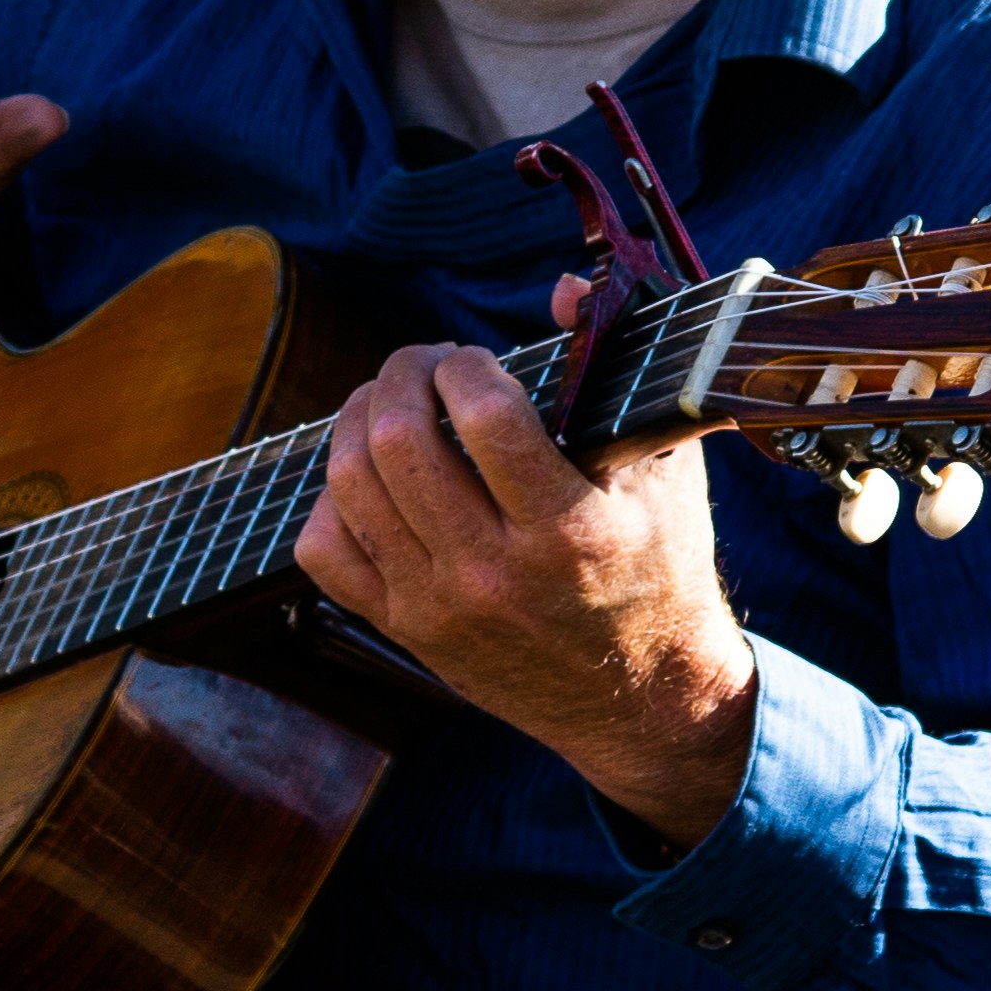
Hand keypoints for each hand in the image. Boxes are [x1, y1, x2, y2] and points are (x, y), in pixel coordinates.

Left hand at [296, 318, 757, 847]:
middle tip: (424, 365)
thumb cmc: (661, 568)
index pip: (486, 418)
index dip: (466, 365)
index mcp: (571, 531)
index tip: (476, 359)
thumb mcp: (667, 470)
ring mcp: (439, 607)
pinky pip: (324, 551)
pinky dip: (333, 498)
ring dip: (358, 419)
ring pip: (351, 487)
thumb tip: (560, 288)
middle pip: (399, 444)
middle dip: (401, 375)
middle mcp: (495, 574)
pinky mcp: (404, 631)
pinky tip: (369, 477)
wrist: (641, 702)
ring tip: (390, 402)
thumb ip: (616, 373)